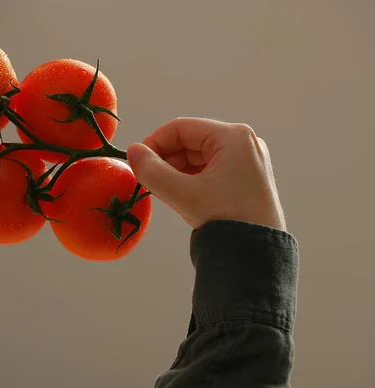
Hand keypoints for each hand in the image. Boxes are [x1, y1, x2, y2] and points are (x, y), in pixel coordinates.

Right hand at [127, 118, 285, 230]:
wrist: (258, 256)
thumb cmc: (228, 220)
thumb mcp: (184, 194)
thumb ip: (152, 171)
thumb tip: (132, 152)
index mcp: (234, 137)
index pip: (181, 128)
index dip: (154, 143)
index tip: (138, 162)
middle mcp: (243, 144)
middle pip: (189, 141)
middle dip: (165, 159)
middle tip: (148, 180)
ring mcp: (246, 162)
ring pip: (197, 157)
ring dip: (175, 171)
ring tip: (162, 191)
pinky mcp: (244, 179)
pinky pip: (208, 170)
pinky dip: (188, 180)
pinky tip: (178, 195)